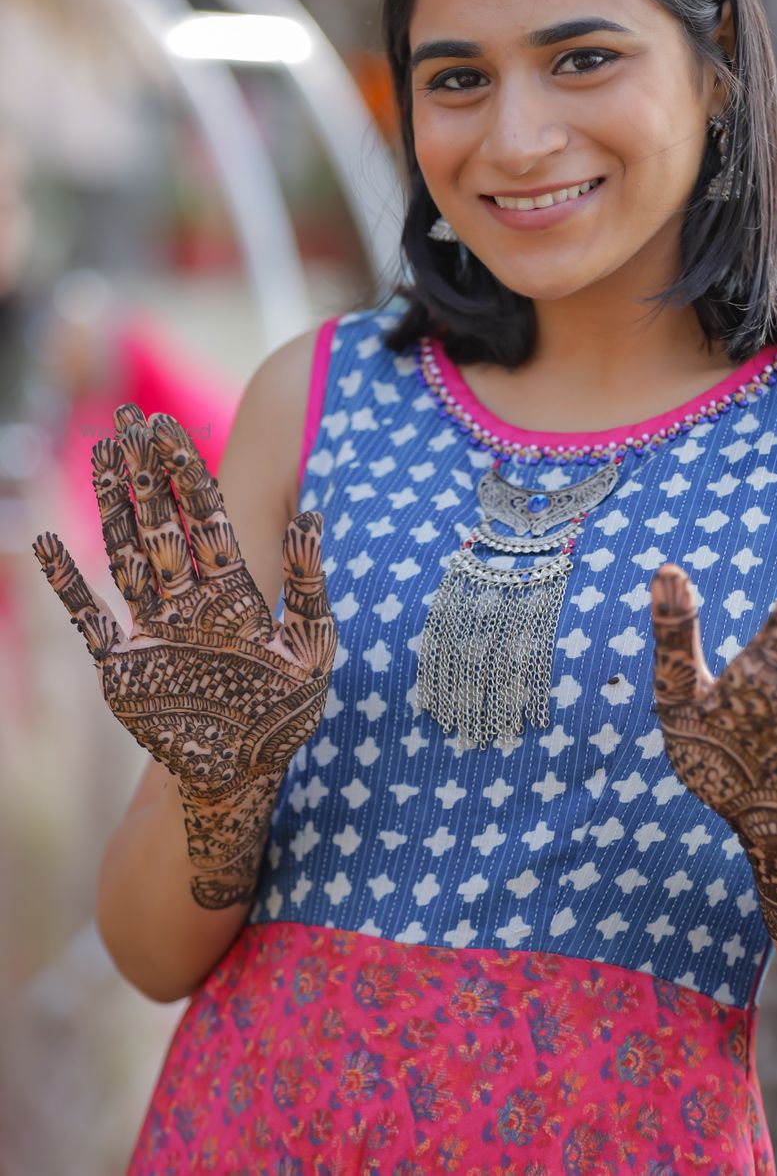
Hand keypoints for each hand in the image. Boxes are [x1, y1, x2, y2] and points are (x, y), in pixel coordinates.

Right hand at [32, 403, 335, 906]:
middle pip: (161, 523)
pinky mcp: (121, 666)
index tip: (170, 427)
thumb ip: (311, 582)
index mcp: (235, 592)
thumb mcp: (314, 646)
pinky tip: (43, 544)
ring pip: (126, 554)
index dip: (188, 473)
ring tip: (98, 455)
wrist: (241, 778)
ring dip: (112, 507)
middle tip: (128, 417)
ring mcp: (152, 630)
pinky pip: (87, 617)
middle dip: (146, 471)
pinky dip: (65, 584)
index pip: (207, 519)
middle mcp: (188, 601)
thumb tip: (315, 514)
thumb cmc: (286, 714)